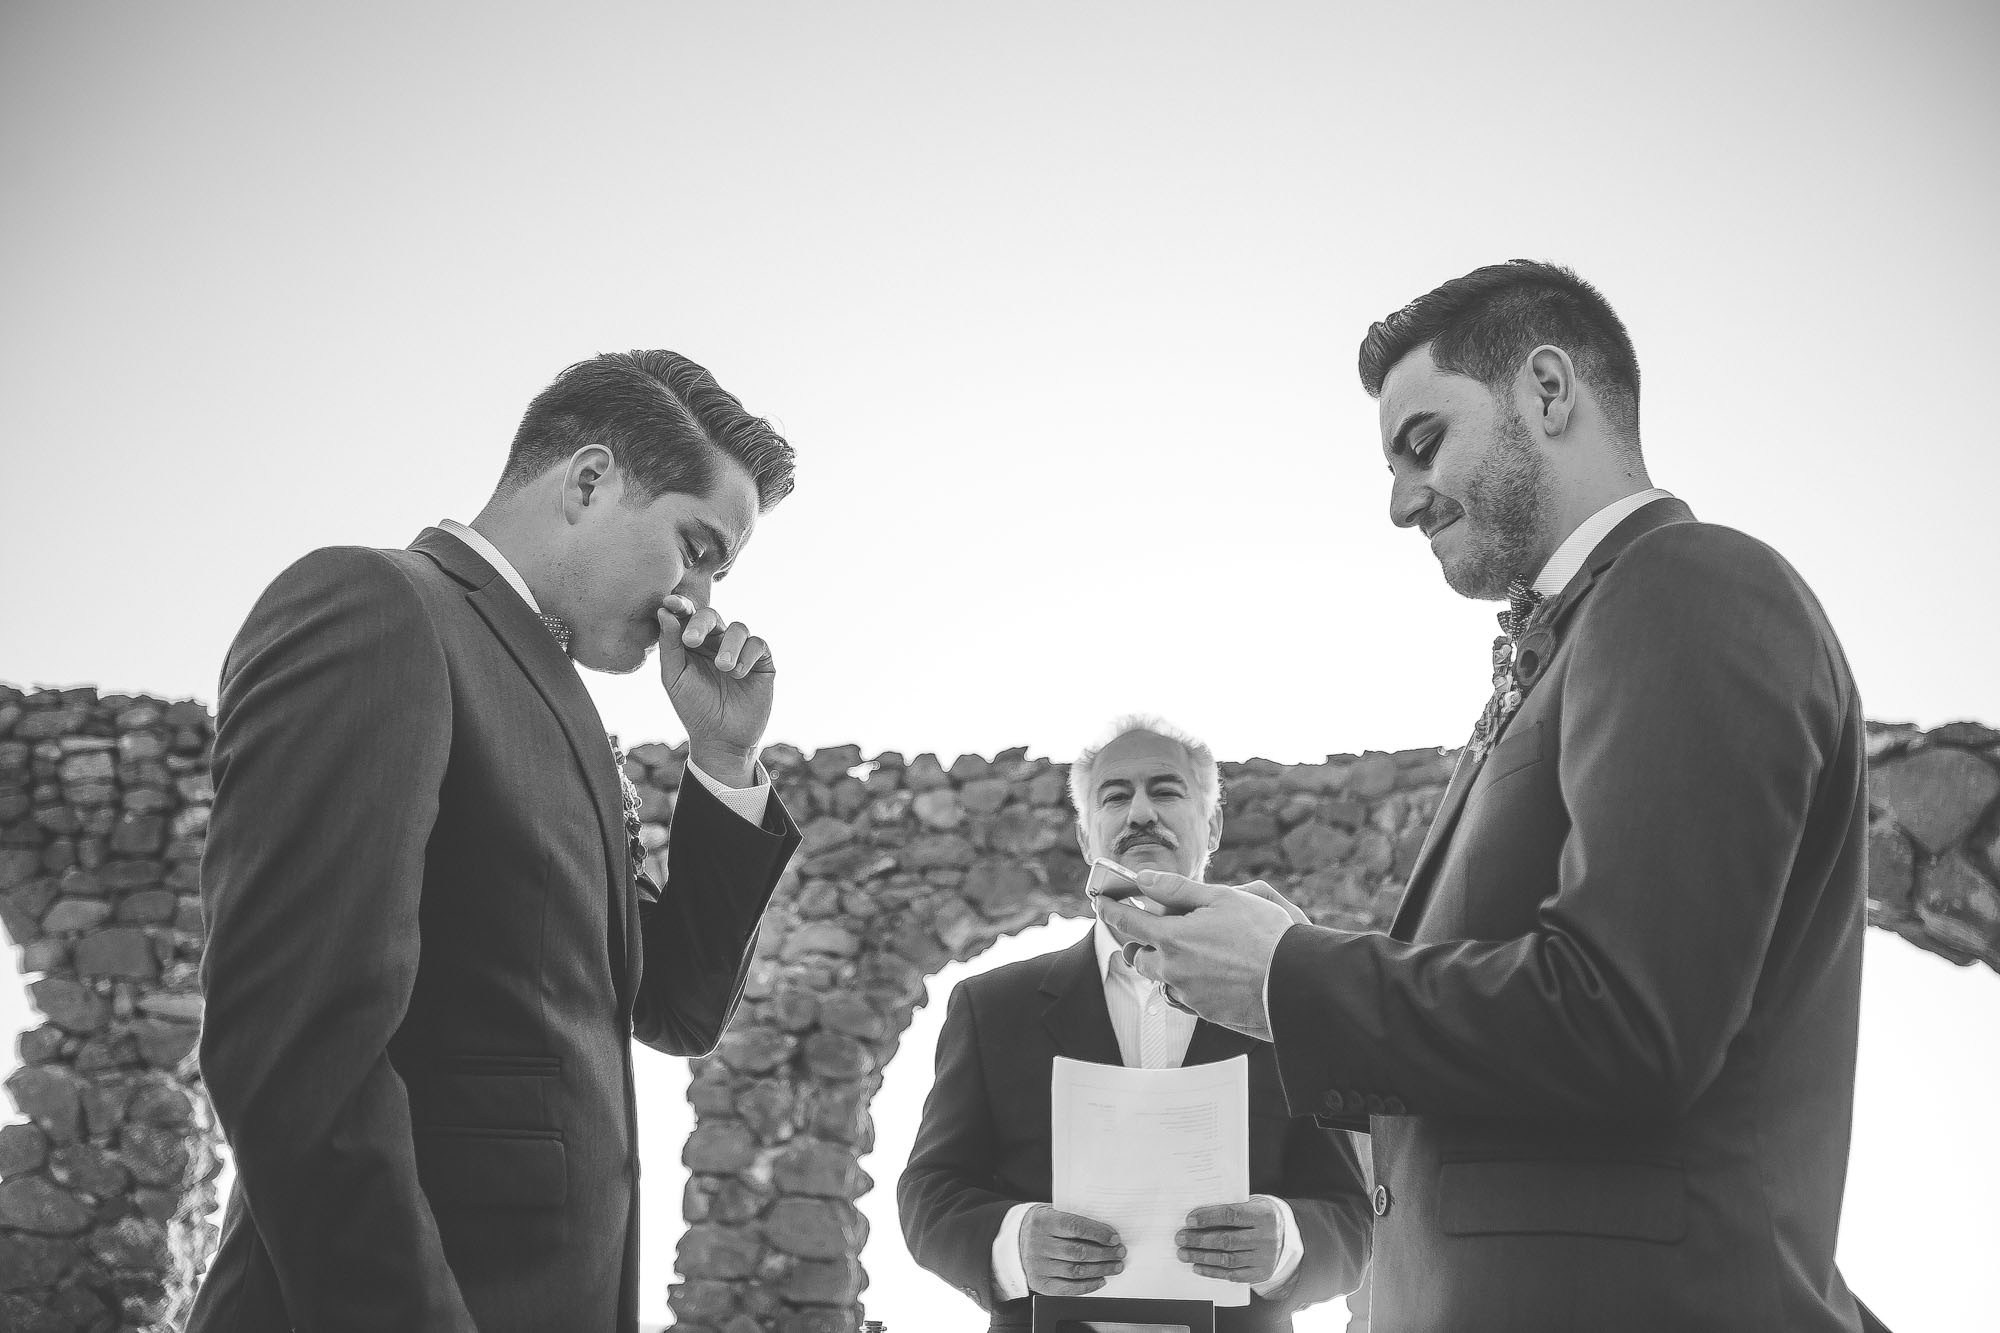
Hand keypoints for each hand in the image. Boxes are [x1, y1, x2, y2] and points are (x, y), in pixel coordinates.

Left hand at [656, 595, 773, 784]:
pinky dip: (747, 655)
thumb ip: (669, 645)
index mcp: (692, 643)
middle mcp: (716, 642)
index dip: (680, 606)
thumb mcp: (674, 678)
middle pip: (712, 616)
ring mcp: (740, 650)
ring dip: (729, 646)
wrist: (721, 739)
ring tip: (723, 667)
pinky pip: (757, 644)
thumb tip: (665, 611)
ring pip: (738, 629)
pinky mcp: (761, 661)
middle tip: (690, 641)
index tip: (671, 604)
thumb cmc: (693, 708)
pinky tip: (738, 674)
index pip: (686, 616)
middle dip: (701, 624)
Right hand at [1019, 1204, 1125, 1295]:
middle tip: (1120, 1253)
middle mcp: (1038, 1244)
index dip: (1098, 1233)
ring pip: (1076, 1270)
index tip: (1114, 1238)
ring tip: (1115, 1266)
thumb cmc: (1043, 1226)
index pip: (1075, 1227)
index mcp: (1043, 1222)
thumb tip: (1106, 1232)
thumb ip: (1073, 1221)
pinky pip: (1067, 1288)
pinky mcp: (1039, 1283)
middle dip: (1104, 1253)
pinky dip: (1087, 1286)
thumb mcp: (1052, 1214)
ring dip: (1101, 1270)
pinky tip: (1100, 1280)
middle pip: (1078, 1251)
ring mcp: (1037, 1266)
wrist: (1015, 1242)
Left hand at [1095, 872, 1303, 1040]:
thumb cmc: (1263, 934)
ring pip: (1161, 978)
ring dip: (1165, 964)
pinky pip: (1183, 996)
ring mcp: (1188, 994)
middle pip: (1139, 957)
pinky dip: (1187, 982)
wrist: (1295, 982)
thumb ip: (1176, 889)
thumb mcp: (1222, 898)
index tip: (1101, 901)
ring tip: (1191, 950)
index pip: (1126, 922)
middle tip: (1154, 928)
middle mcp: (1173, 970)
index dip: (1109, 908)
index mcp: (1172, 938)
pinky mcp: (1205, 1011)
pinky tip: (1211, 971)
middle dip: (1141, 942)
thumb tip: (1144, 878)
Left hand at [1177, 1198, 1282, 1283]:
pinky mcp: (1260, 1273)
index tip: (1189, 1220)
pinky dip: (1213, 1272)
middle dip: (1199, 1240)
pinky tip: (1198, 1267)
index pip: (1231, 1215)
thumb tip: (1196, 1217)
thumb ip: (1229, 1209)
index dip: (1208, 1217)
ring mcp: (1264, 1258)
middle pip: (1227, 1240)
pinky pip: (1233, 1275)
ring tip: (1184, 1253)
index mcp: (1263, 1215)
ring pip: (1228, 1259)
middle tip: (1180, 1238)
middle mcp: (1266, 1238)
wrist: (1286, 1235)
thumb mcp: (1251, 1205)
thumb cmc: (1259, 1216)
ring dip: (1201, 1257)